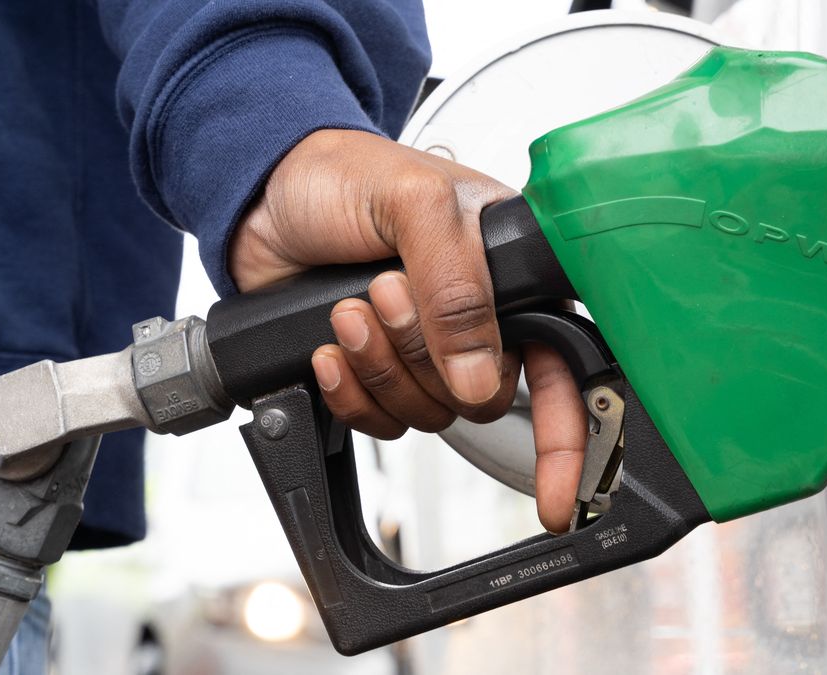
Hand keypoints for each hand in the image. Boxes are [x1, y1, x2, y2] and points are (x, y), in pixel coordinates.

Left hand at [231, 129, 585, 532]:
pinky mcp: (377, 368)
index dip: (564, 437)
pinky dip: (351, 392)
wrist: (262, 192)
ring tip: (348, 309)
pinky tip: (329, 347)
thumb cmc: (345, 173)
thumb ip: (456, 288)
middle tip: (386, 294)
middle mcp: (477, 317)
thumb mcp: (415, 205)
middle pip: (482, 396)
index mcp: (510, 272)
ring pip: (428, 412)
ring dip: (381, 368)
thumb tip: (478, 378)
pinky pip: (380, 421)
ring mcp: (426, 347)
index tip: (558, 498)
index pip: (561, 365)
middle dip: (424, 357)